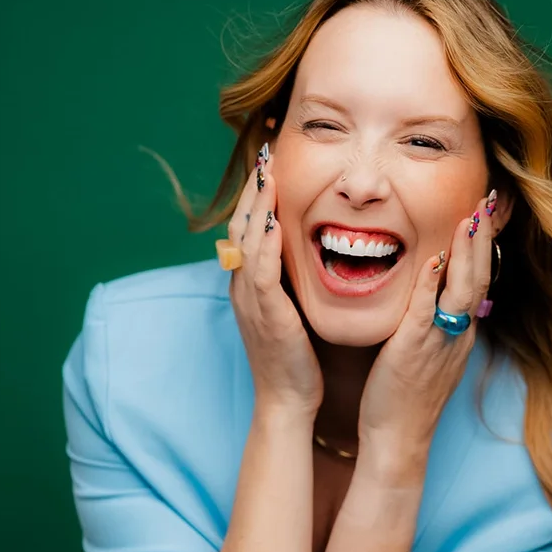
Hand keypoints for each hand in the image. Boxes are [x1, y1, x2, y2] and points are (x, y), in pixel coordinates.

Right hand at [225, 145, 321, 413]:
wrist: (288, 401)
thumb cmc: (296, 359)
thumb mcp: (292, 309)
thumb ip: (294, 280)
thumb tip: (310, 252)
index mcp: (250, 283)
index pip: (248, 226)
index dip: (257, 193)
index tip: (271, 161)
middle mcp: (243, 286)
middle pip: (241, 223)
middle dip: (253, 186)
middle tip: (265, 151)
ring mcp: (250, 299)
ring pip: (246, 240)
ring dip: (256, 203)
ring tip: (267, 170)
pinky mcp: (266, 314)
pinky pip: (259, 270)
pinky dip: (264, 242)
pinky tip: (272, 218)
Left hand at [355, 191, 496, 471]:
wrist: (398, 440)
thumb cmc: (405, 399)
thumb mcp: (429, 356)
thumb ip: (434, 324)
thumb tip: (432, 294)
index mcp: (460, 333)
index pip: (478, 281)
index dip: (483, 246)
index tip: (484, 212)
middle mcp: (457, 333)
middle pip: (479, 277)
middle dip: (483, 236)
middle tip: (488, 199)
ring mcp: (439, 341)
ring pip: (462, 290)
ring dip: (467, 251)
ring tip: (471, 216)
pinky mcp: (413, 350)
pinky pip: (427, 311)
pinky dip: (433, 283)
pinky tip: (435, 259)